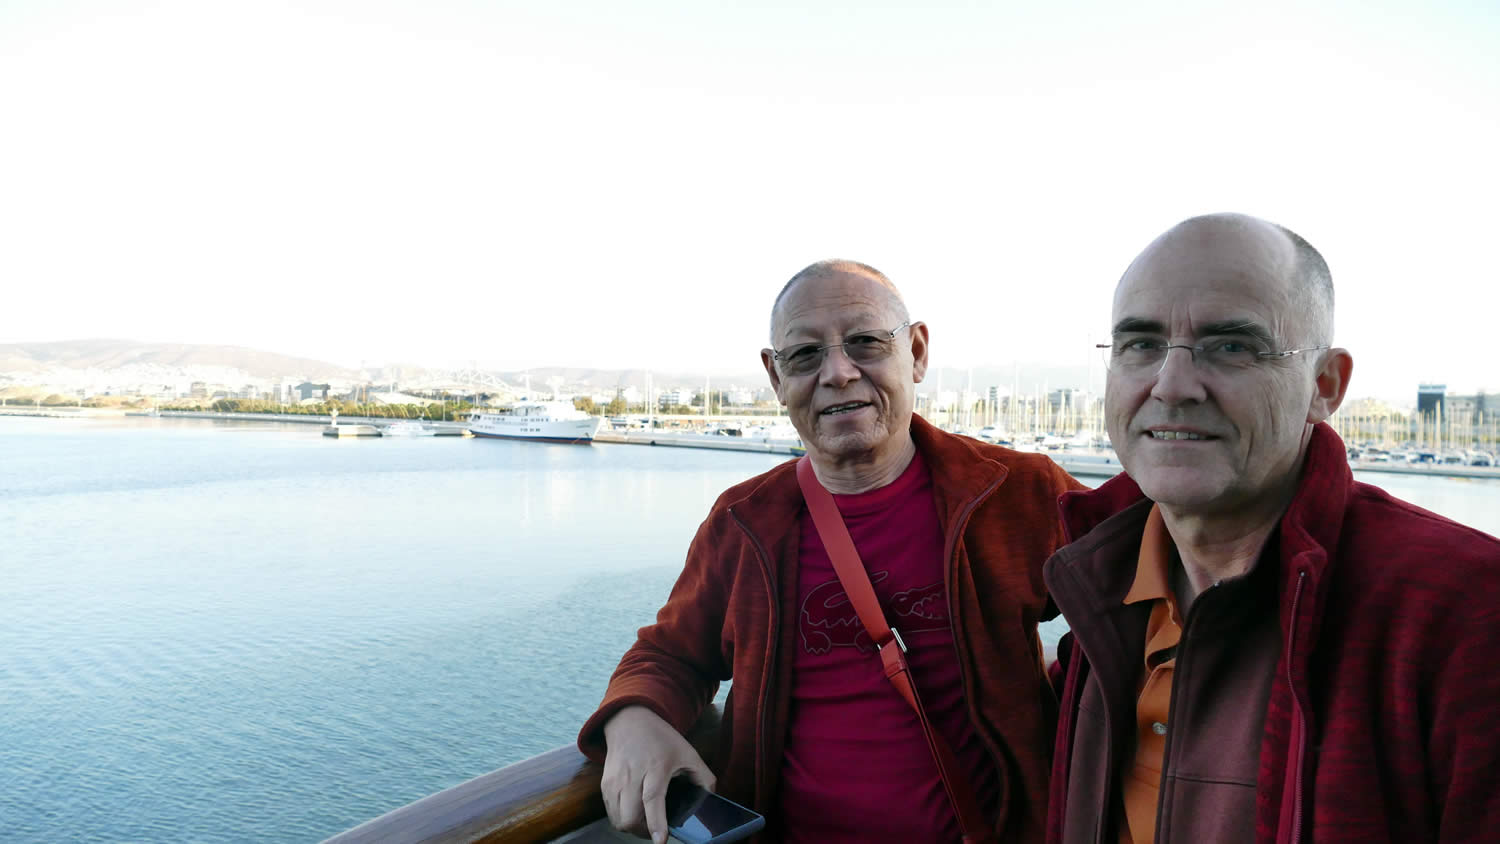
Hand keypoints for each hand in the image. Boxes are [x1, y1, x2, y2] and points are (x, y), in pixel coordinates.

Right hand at [600, 705, 715, 843]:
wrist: (629, 720)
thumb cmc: (660, 738)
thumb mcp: (688, 752)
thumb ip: (703, 777)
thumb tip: (710, 799)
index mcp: (656, 767)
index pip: (652, 799)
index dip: (656, 822)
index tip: (660, 840)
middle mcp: (632, 775)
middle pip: (630, 817)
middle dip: (643, 832)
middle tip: (656, 830)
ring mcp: (615, 780)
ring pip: (618, 819)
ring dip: (632, 827)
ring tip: (646, 822)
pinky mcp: (605, 784)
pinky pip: (611, 813)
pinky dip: (622, 819)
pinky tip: (634, 811)